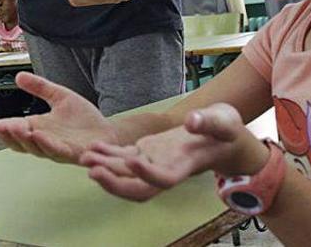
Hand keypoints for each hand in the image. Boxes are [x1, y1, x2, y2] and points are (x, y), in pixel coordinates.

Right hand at [0, 72, 118, 163]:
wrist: (107, 130)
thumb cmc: (83, 118)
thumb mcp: (59, 96)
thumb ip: (40, 87)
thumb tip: (19, 75)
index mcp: (39, 128)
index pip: (16, 131)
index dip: (2, 130)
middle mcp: (45, 141)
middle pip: (22, 143)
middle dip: (11, 136)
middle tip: (0, 127)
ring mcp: (58, 149)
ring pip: (38, 149)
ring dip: (27, 140)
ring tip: (19, 128)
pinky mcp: (74, 154)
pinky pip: (59, 152)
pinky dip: (49, 145)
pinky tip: (41, 136)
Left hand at [78, 103, 264, 201]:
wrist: (221, 136)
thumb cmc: (226, 130)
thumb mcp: (224, 122)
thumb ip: (209, 122)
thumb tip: (192, 121)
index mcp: (185, 166)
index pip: (165, 179)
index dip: (148, 174)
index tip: (133, 160)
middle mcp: (166, 169)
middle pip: (138, 188)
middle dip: (114, 183)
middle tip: (93, 172)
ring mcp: (154, 162)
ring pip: (125, 174)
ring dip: (104, 168)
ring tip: (84, 158)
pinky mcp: (147, 152)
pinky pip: (123, 158)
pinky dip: (107, 154)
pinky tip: (92, 147)